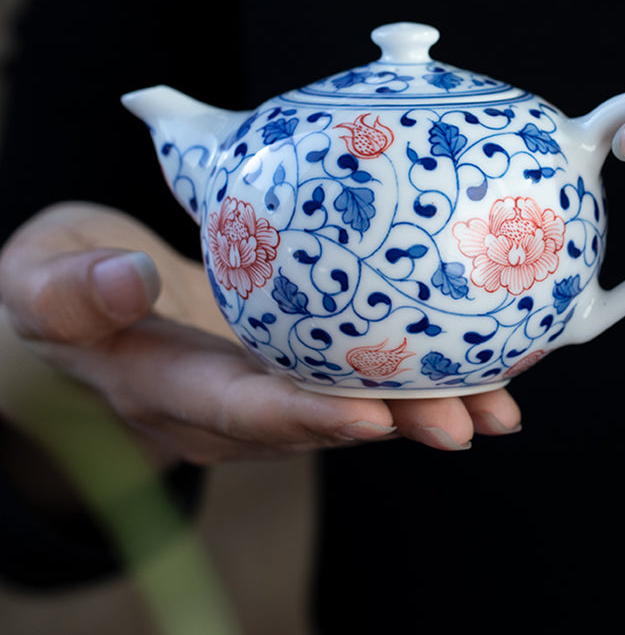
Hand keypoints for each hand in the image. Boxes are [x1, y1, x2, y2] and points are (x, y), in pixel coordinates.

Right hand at [0, 203, 520, 462]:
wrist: (92, 298)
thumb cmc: (61, 287)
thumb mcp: (40, 283)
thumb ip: (71, 291)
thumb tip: (129, 277)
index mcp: (167, 391)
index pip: (241, 410)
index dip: (308, 416)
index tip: (377, 413)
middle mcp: (228, 405)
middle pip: (321, 418)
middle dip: (401, 423)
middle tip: (480, 419)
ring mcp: (264, 386)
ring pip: (351, 401)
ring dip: (428, 401)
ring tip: (504, 398)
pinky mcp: (289, 360)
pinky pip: (356, 369)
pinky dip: (416, 364)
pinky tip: (478, 347)